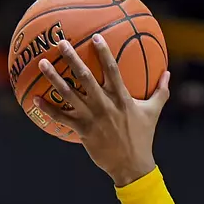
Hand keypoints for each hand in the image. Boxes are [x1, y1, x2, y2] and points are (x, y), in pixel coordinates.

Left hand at [35, 34, 169, 186]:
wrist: (132, 166)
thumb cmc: (143, 137)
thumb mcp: (154, 112)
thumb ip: (161, 91)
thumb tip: (168, 73)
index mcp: (121, 98)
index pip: (112, 70)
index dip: (104, 53)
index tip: (95, 37)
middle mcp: (105, 105)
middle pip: (84, 77)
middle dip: (72, 58)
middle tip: (60, 42)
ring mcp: (92, 118)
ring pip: (69, 94)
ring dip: (54, 78)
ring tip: (42, 64)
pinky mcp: (83, 131)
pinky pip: (62, 118)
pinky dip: (48, 109)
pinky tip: (35, 99)